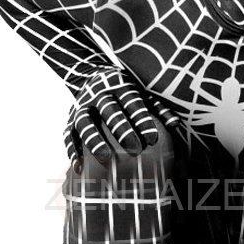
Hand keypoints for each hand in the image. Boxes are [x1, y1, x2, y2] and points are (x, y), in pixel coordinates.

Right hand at [64, 67, 178, 167]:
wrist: (90, 76)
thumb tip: (174, 124)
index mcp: (120, 86)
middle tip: (135, 150)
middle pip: (109, 110)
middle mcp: (98, 94)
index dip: (142, 119)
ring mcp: (81, 106)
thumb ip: (157, 108)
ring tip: (105, 158)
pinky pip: (68, 134)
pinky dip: (72, 150)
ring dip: (94, 140)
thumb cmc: (124, 92)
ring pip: (85, 122)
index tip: (153, 139)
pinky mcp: (69, 119)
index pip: (131, 101)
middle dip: (122, 129)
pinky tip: (80, 168)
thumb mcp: (142, 93)